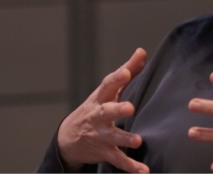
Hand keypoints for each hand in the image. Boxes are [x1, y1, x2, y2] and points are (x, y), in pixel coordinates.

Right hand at [57, 48, 149, 172]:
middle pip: (106, 112)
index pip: (107, 85)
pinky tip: (143, 171)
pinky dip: (131, 167)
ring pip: (112, 138)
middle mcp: (99, 117)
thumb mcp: (107, 90)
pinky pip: (118, 160)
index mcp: (100, 98)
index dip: (116, 78)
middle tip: (129, 107)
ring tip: (137, 141)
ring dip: (124, 139)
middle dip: (116, 110)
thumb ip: (126, 71)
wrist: (69, 138)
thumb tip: (141, 51)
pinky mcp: (105, 152)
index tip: (126, 72)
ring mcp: (101, 136)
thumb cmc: (94, 108)